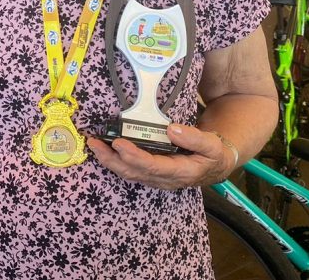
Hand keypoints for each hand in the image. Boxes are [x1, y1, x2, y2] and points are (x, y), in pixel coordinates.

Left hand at [87, 124, 231, 189]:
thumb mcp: (212, 145)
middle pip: (134, 173)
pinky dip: (115, 161)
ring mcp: (156, 178)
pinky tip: (104, 150)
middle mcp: (164, 179)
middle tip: (95, 144)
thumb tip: (172, 129)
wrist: (215, 166)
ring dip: (109, 161)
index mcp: (180, 172)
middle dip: (112, 159)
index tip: (118, 143)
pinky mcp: (151, 174)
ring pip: (129, 174)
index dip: (134, 156)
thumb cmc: (213, 154)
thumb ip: (195, 138)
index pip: (152, 166)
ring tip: (93, 145)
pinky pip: (130, 171)